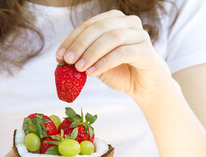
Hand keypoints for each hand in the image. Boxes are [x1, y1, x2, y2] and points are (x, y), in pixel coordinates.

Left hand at [55, 10, 174, 102]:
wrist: (143, 86)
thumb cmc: (118, 71)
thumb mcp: (95, 62)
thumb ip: (82, 56)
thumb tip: (62, 57)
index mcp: (114, 20)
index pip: (89, 25)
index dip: (72, 39)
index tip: (59, 55)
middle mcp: (129, 22)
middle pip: (100, 27)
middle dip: (80, 44)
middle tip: (67, 60)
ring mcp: (140, 35)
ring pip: (112, 38)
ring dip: (92, 53)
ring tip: (79, 68)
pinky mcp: (146, 51)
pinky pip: (123, 53)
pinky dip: (104, 62)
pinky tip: (92, 73)